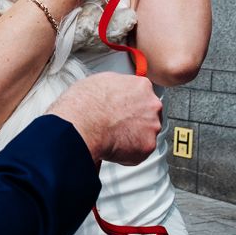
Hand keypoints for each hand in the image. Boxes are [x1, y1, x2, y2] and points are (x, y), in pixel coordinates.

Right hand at [47, 72, 161, 164]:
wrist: (83, 124)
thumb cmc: (86, 103)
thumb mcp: (101, 81)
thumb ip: (117, 86)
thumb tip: (114, 91)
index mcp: (141, 86)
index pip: (144, 95)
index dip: (132, 103)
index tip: (124, 109)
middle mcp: (152, 104)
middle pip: (149, 114)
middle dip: (136, 121)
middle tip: (118, 124)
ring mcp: (152, 126)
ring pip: (146, 134)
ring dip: (133, 137)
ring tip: (113, 137)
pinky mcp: (147, 146)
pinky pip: (140, 152)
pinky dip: (129, 153)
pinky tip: (114, 146)